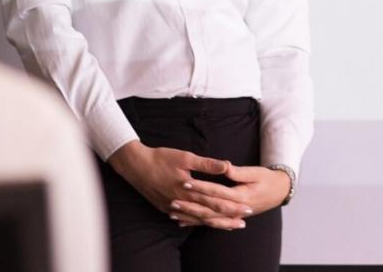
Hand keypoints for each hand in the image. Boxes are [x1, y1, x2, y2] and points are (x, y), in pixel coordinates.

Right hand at [107, 141, 244, 229]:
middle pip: (209, 213)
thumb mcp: (185, 157)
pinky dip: (196, 222)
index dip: (233, 205)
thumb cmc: (161, 158)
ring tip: (229, 226)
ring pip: (197, 219)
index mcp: (189, 189)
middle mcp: (182, 202)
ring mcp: (173, 208)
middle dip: (228, 218)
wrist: (135, 166)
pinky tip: (204, 224)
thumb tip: (227, 166)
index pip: (216, 200)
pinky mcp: (166, 209)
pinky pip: (185, 219)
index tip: (247, 207)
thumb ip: (206, 164)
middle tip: (244, 223)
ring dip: (214, 223)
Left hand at [169, 166, 291, 226]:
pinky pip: (213, 222)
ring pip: (209, 219)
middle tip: (174, 201)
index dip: (201, 188)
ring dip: (191, 217)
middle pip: (210, 208)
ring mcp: (234, 215)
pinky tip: (184, 222)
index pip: (216, 192)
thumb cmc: (268, 179)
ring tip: (174, 214)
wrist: (279, 191)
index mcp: (241, 196)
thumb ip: (239, 172)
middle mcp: (236, 209)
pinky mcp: (231, 217)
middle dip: (191, 205)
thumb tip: (225, 166)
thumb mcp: (256, 172)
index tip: (186, 183)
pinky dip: (198, 223)